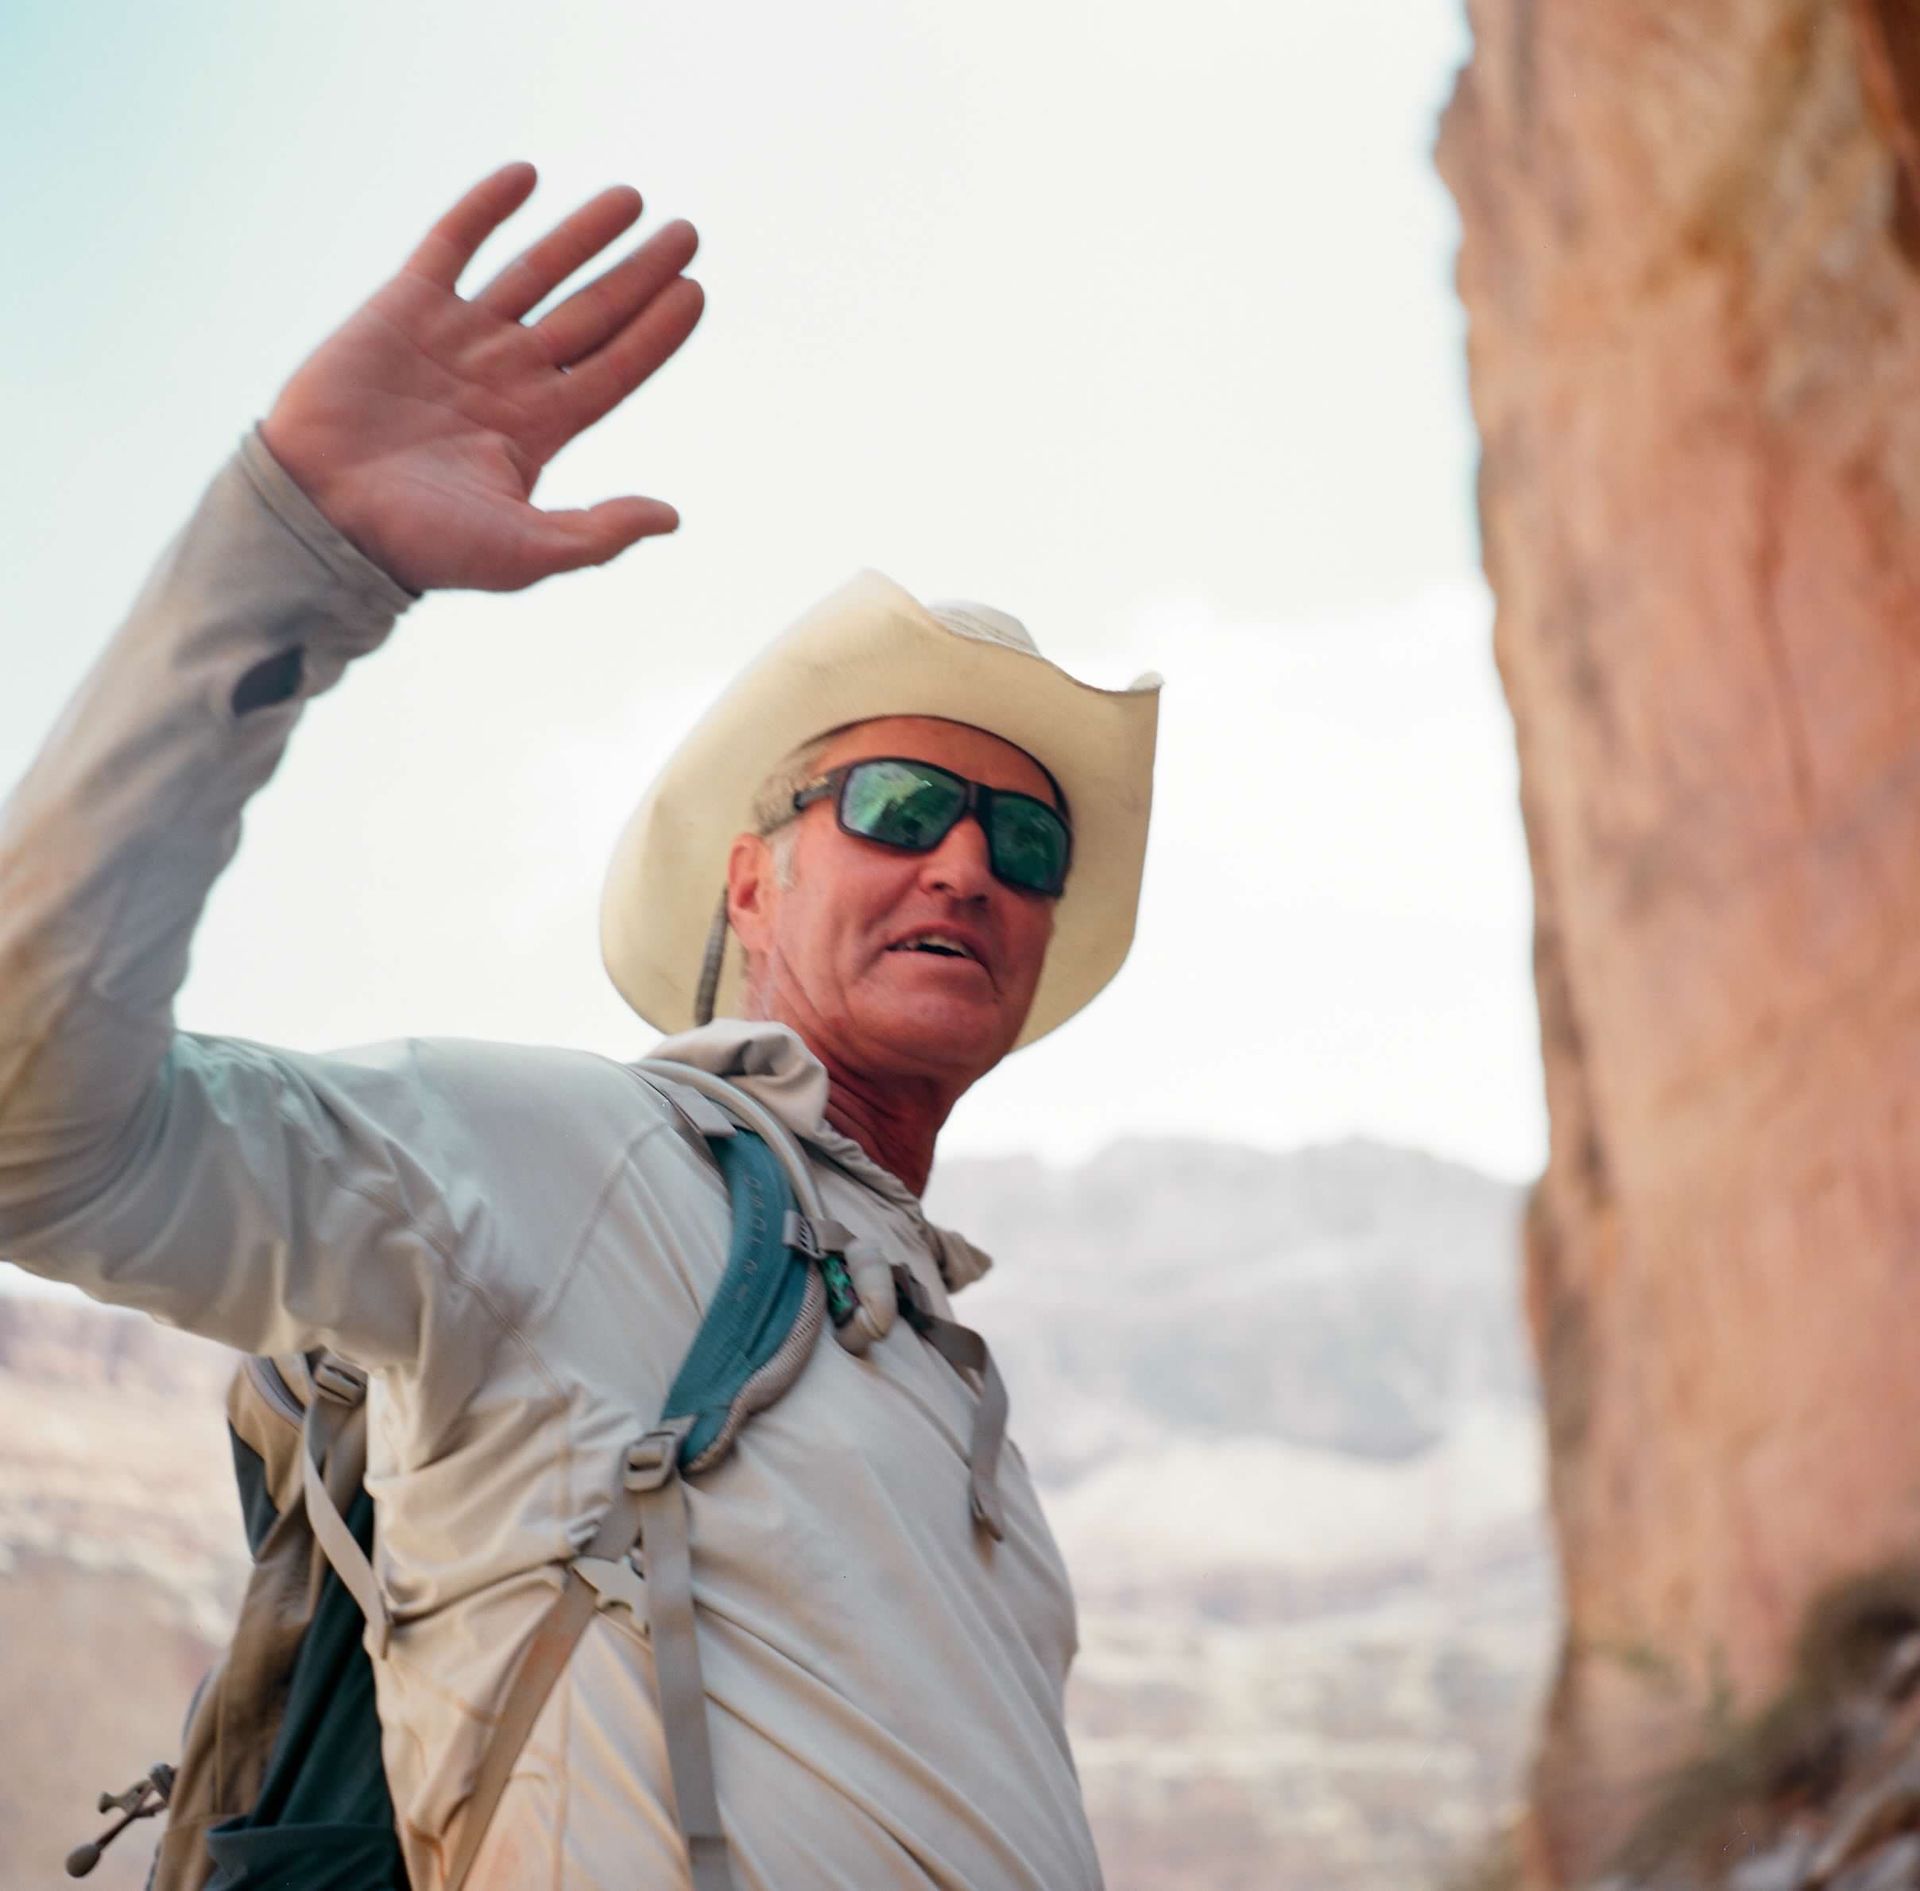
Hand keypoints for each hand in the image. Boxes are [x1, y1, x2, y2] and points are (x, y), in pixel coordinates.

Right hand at [260, 163, 702, 593]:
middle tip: (687, 234)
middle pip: (592, 313)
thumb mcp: (524, 553)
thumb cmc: (421, 546)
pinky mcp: (404, 307)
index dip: (657, 331)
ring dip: (582, 235)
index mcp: (541, 427)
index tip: (695, 292)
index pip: (617, 367)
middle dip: (639, 274)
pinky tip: (527, 175)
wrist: (324, 516)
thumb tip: (672, 518)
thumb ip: (598, 533)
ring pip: (536, 271)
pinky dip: (486, 208)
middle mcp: (508, 376)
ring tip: (631, 199)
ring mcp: (458, 338)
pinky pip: (453, 243)